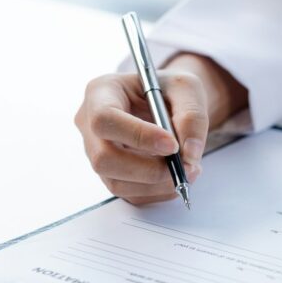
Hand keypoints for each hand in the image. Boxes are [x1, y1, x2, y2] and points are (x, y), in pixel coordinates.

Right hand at [75, 53, 246, 204]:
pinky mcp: (112, 175)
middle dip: (148, 169)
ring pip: (117, 183)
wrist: (167, 103)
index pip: (105, 119)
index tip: (172, 145)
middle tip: (183, 165)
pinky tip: (176, 175)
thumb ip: (192, 116)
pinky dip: (159, 191)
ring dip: (157, 184)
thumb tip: (190, 154)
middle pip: (104, 159)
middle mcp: (90, 125)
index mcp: (101, 93)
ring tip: (188, 169)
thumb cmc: (170, 90)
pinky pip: (131, 194)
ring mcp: (97, 154)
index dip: (138, 136)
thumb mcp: (187, 88)